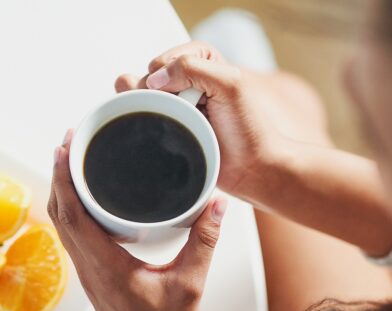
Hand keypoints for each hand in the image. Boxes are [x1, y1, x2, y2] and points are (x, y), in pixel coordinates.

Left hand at [47, 130, 226, 310]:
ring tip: (73, 163)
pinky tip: (87, 202)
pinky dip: (73, 213)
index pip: (72, 214)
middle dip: (60, 175)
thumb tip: (217, 202)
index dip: (64, 177)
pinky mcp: (94, 280)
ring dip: (63, 194)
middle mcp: (88, 269)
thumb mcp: (191, 283)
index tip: (64, 147)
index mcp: (105, 267)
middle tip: (69, 142)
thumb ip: (205, 242)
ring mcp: (88, 276)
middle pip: (59, 214)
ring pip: (64, 227)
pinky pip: (74, 239)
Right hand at [115, 41, 288, 202]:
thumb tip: (153, 78)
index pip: (166, 59)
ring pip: (143, 99)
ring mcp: (177, 107)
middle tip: (179, 111)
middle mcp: (188, 82)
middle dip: (155, 93)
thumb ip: (192, 68)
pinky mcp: (170, 128)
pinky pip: (145, 120)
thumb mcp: (229, 84)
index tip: (184, 94)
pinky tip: (160, 132)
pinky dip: (146, 123)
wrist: (249, 169)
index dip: (167, 74)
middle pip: (150, 79)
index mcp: (204, 61)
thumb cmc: (246, 129)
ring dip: (149, 109)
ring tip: (173, 124)